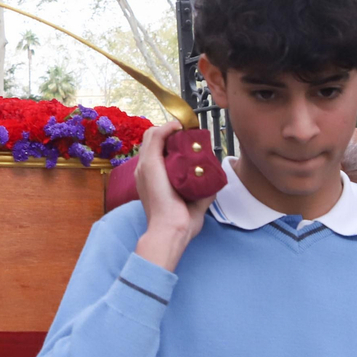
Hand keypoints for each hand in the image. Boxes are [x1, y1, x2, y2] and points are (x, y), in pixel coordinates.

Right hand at [132, 120, 212, 271]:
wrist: (171, 230)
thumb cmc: (180, 223)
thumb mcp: (194, 203)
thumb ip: (202, 193)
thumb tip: (213, 185)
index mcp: (150, 179)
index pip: (155, 153)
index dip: (169, 143)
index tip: (186, 142)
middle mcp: (144, 170)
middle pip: (152, 141)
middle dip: (169, 134)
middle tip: (187, 134)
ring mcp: (145, 166)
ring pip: (152, 136)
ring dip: (168, 129)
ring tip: (185, 129)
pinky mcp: (150, 164)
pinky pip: (155, 137)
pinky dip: (167, 128)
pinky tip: (179, 127)